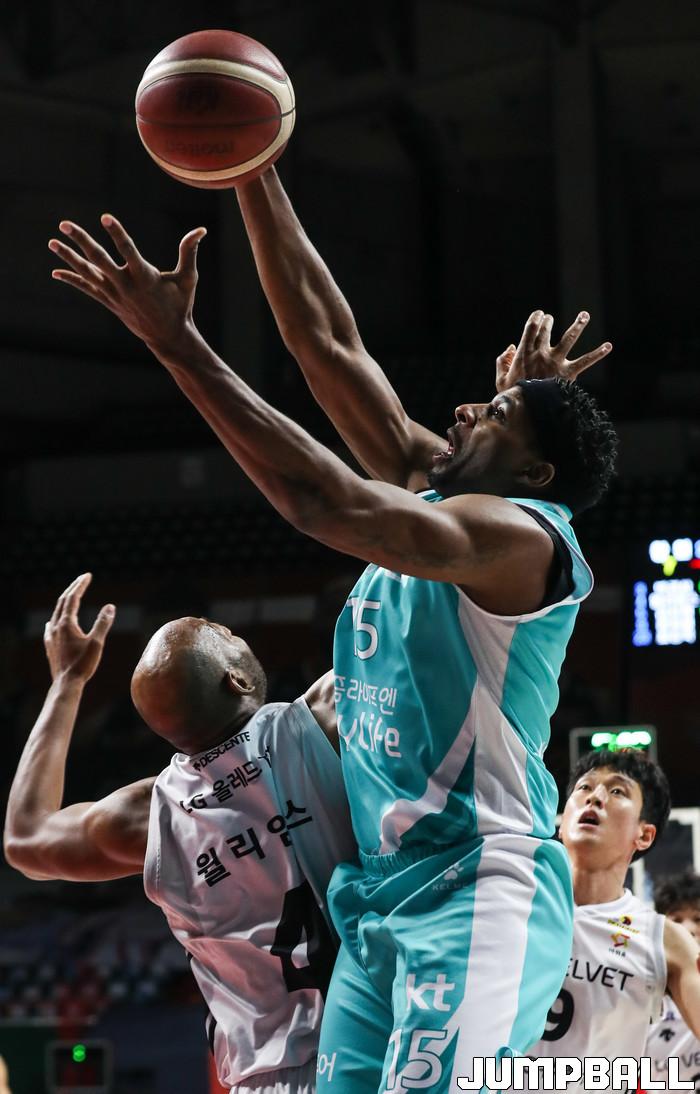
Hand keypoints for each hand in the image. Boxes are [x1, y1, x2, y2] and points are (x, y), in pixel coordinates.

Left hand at [44, 574, 114, 683]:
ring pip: (56, 612)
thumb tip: (110, 606)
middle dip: (73, 588)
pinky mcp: (50, 645)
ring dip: (65, 602)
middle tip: (83, 579)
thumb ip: (103, 623)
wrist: (66, 684)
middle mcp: (55, 627)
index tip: (88, 575)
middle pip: (63, 601)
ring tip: (72, 596)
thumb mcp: (97, 643)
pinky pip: (51, 626)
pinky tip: (53, 622)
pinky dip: (56, 617)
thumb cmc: (83, 665)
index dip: (81, 585)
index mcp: (66, 623)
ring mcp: (51, 636)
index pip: (73, 598)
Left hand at [49, 214, 206, 356]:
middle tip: (64, 224)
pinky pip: (87, 289)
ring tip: (52, 242)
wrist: (168, 337)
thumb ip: (189, 252)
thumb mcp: (188, 278)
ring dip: (68, 258)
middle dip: (81, 240)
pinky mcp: (110, 302)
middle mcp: (126, 286)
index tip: (105, 218)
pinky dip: (72, 280)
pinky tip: (56, 273)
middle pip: (99, 259)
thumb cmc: (180, 305)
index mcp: (145, 277)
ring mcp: (115, 295)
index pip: (128, 251)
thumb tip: (201, 230)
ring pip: (88, 273)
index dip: (117, 233)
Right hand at [495, 310, 611, 392]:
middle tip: (549, 318)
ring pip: (568, 339)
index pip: (530, 328)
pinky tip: (608, 346)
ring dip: (577, 325)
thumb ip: (503, 361)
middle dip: (548, 322)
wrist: (529, 410)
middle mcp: (541, 354)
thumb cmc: (513, 396)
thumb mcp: (500, 380)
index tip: (539, 315)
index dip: (535, 318)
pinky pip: (585, 361)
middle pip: (546, 330)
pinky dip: (597, 354)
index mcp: (524, 354)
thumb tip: (511, 346)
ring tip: (584, 315)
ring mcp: (556, 361)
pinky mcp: (568, 372)